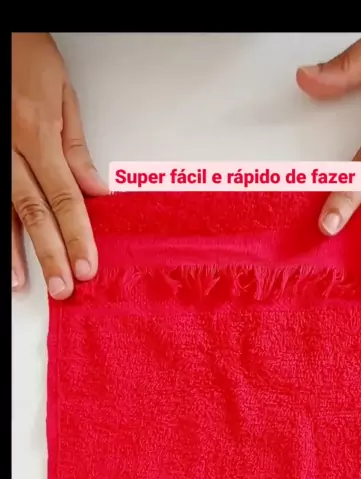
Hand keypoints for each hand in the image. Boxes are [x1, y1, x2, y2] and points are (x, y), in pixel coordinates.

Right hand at [12, 33, 107, 298]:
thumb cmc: (24, 51)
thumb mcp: (60, 92)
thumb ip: (76, 146)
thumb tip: (95, 190)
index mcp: (36, 133)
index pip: (65, 197)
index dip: (77, 234)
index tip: (88, 265)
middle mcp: (8, 148)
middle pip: (33, 211)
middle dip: (51, 253)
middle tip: (63, 287)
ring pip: (3, 210)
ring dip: (13, 251)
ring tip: (23, 284)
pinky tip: (2, 254)